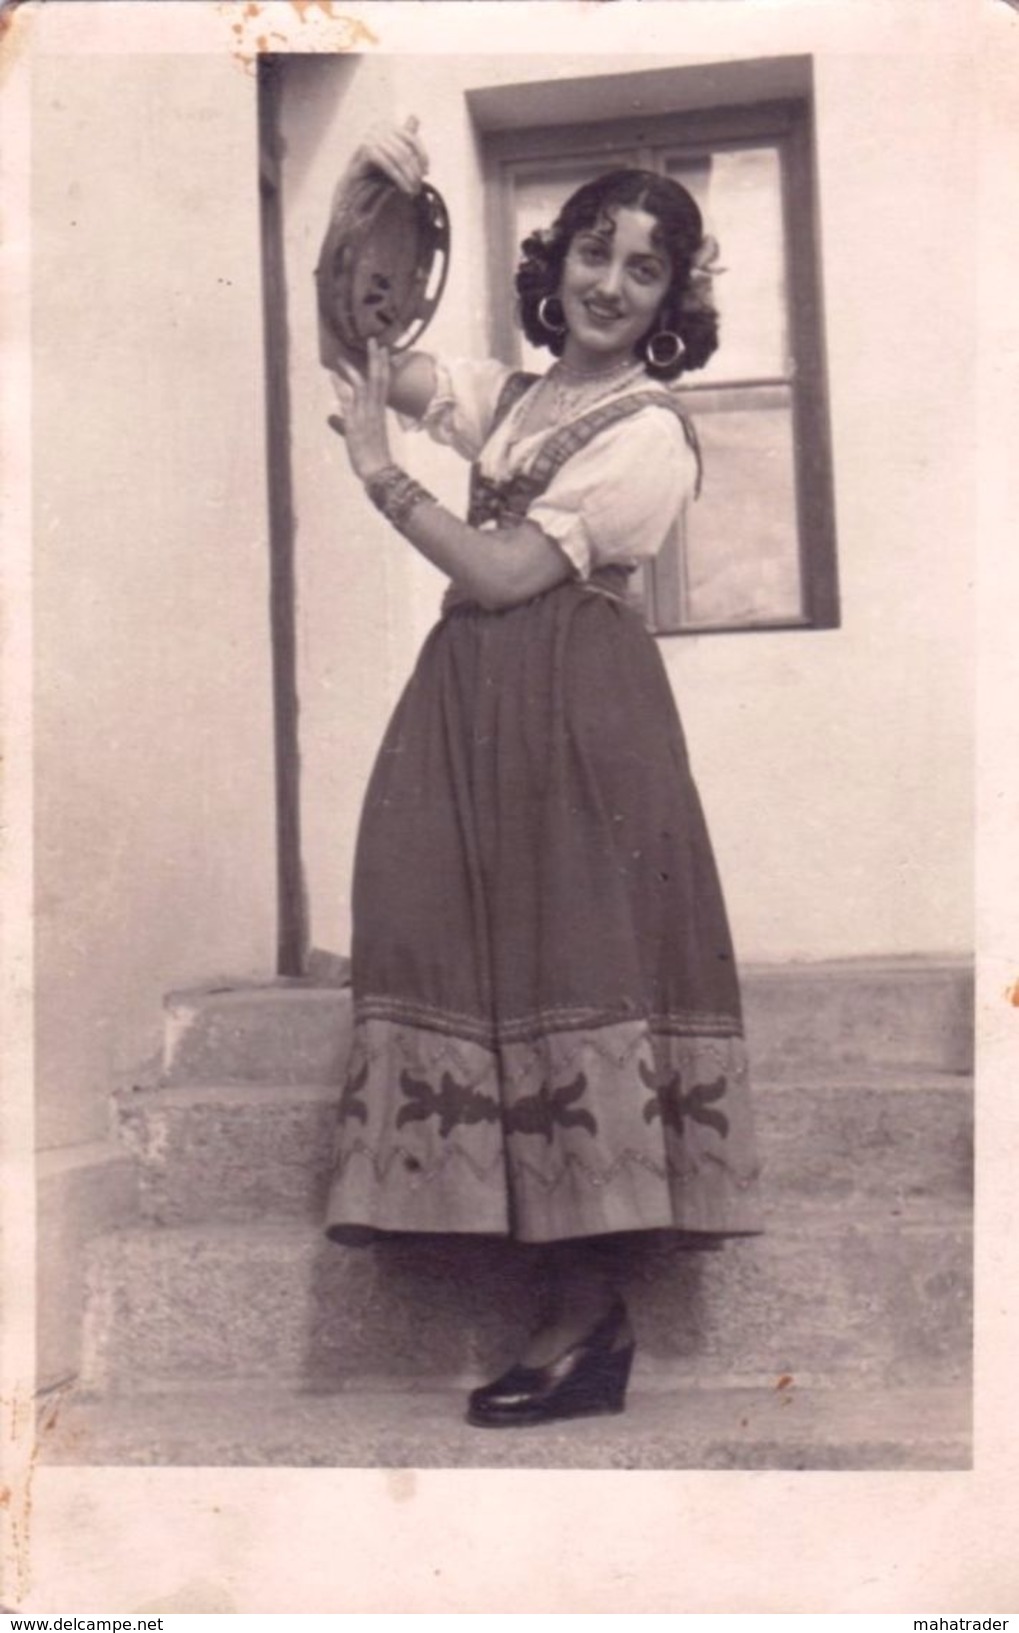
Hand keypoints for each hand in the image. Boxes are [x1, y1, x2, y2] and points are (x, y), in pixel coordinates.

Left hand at [329, 338, 393, 482]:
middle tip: (375, 341)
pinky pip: (349, 403)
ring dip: (355, 370)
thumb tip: (332, 417)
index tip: (384, 350)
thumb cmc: (371, 457)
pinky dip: (341, 388)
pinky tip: (333, 376)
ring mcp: (366, 417)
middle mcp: (374, 411)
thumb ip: (344, 423)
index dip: (383, 366)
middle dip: (376, 360)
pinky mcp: (355, 425)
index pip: (383, 384)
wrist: (378, 471)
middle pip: (377, 380)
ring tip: (346, 356)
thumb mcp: (357, 436)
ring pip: (364, 388)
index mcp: (378, 412)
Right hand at [343, 115, 428, 197]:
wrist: (352, 187)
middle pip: (405, 149)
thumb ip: (404, 139)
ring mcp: (370, 137)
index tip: (426, 172)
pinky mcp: (364, 149)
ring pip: (398, 157)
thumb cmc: (375, 171)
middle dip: (414, 169)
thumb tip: (415, 116)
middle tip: (418, 186)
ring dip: (407, 176)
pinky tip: (403, 188)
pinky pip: (387, 163)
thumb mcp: (394, 153)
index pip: (411, 138)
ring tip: (412, 191)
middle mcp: (378, 128)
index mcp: (386, 126)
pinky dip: (398, 177)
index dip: (422, 155)